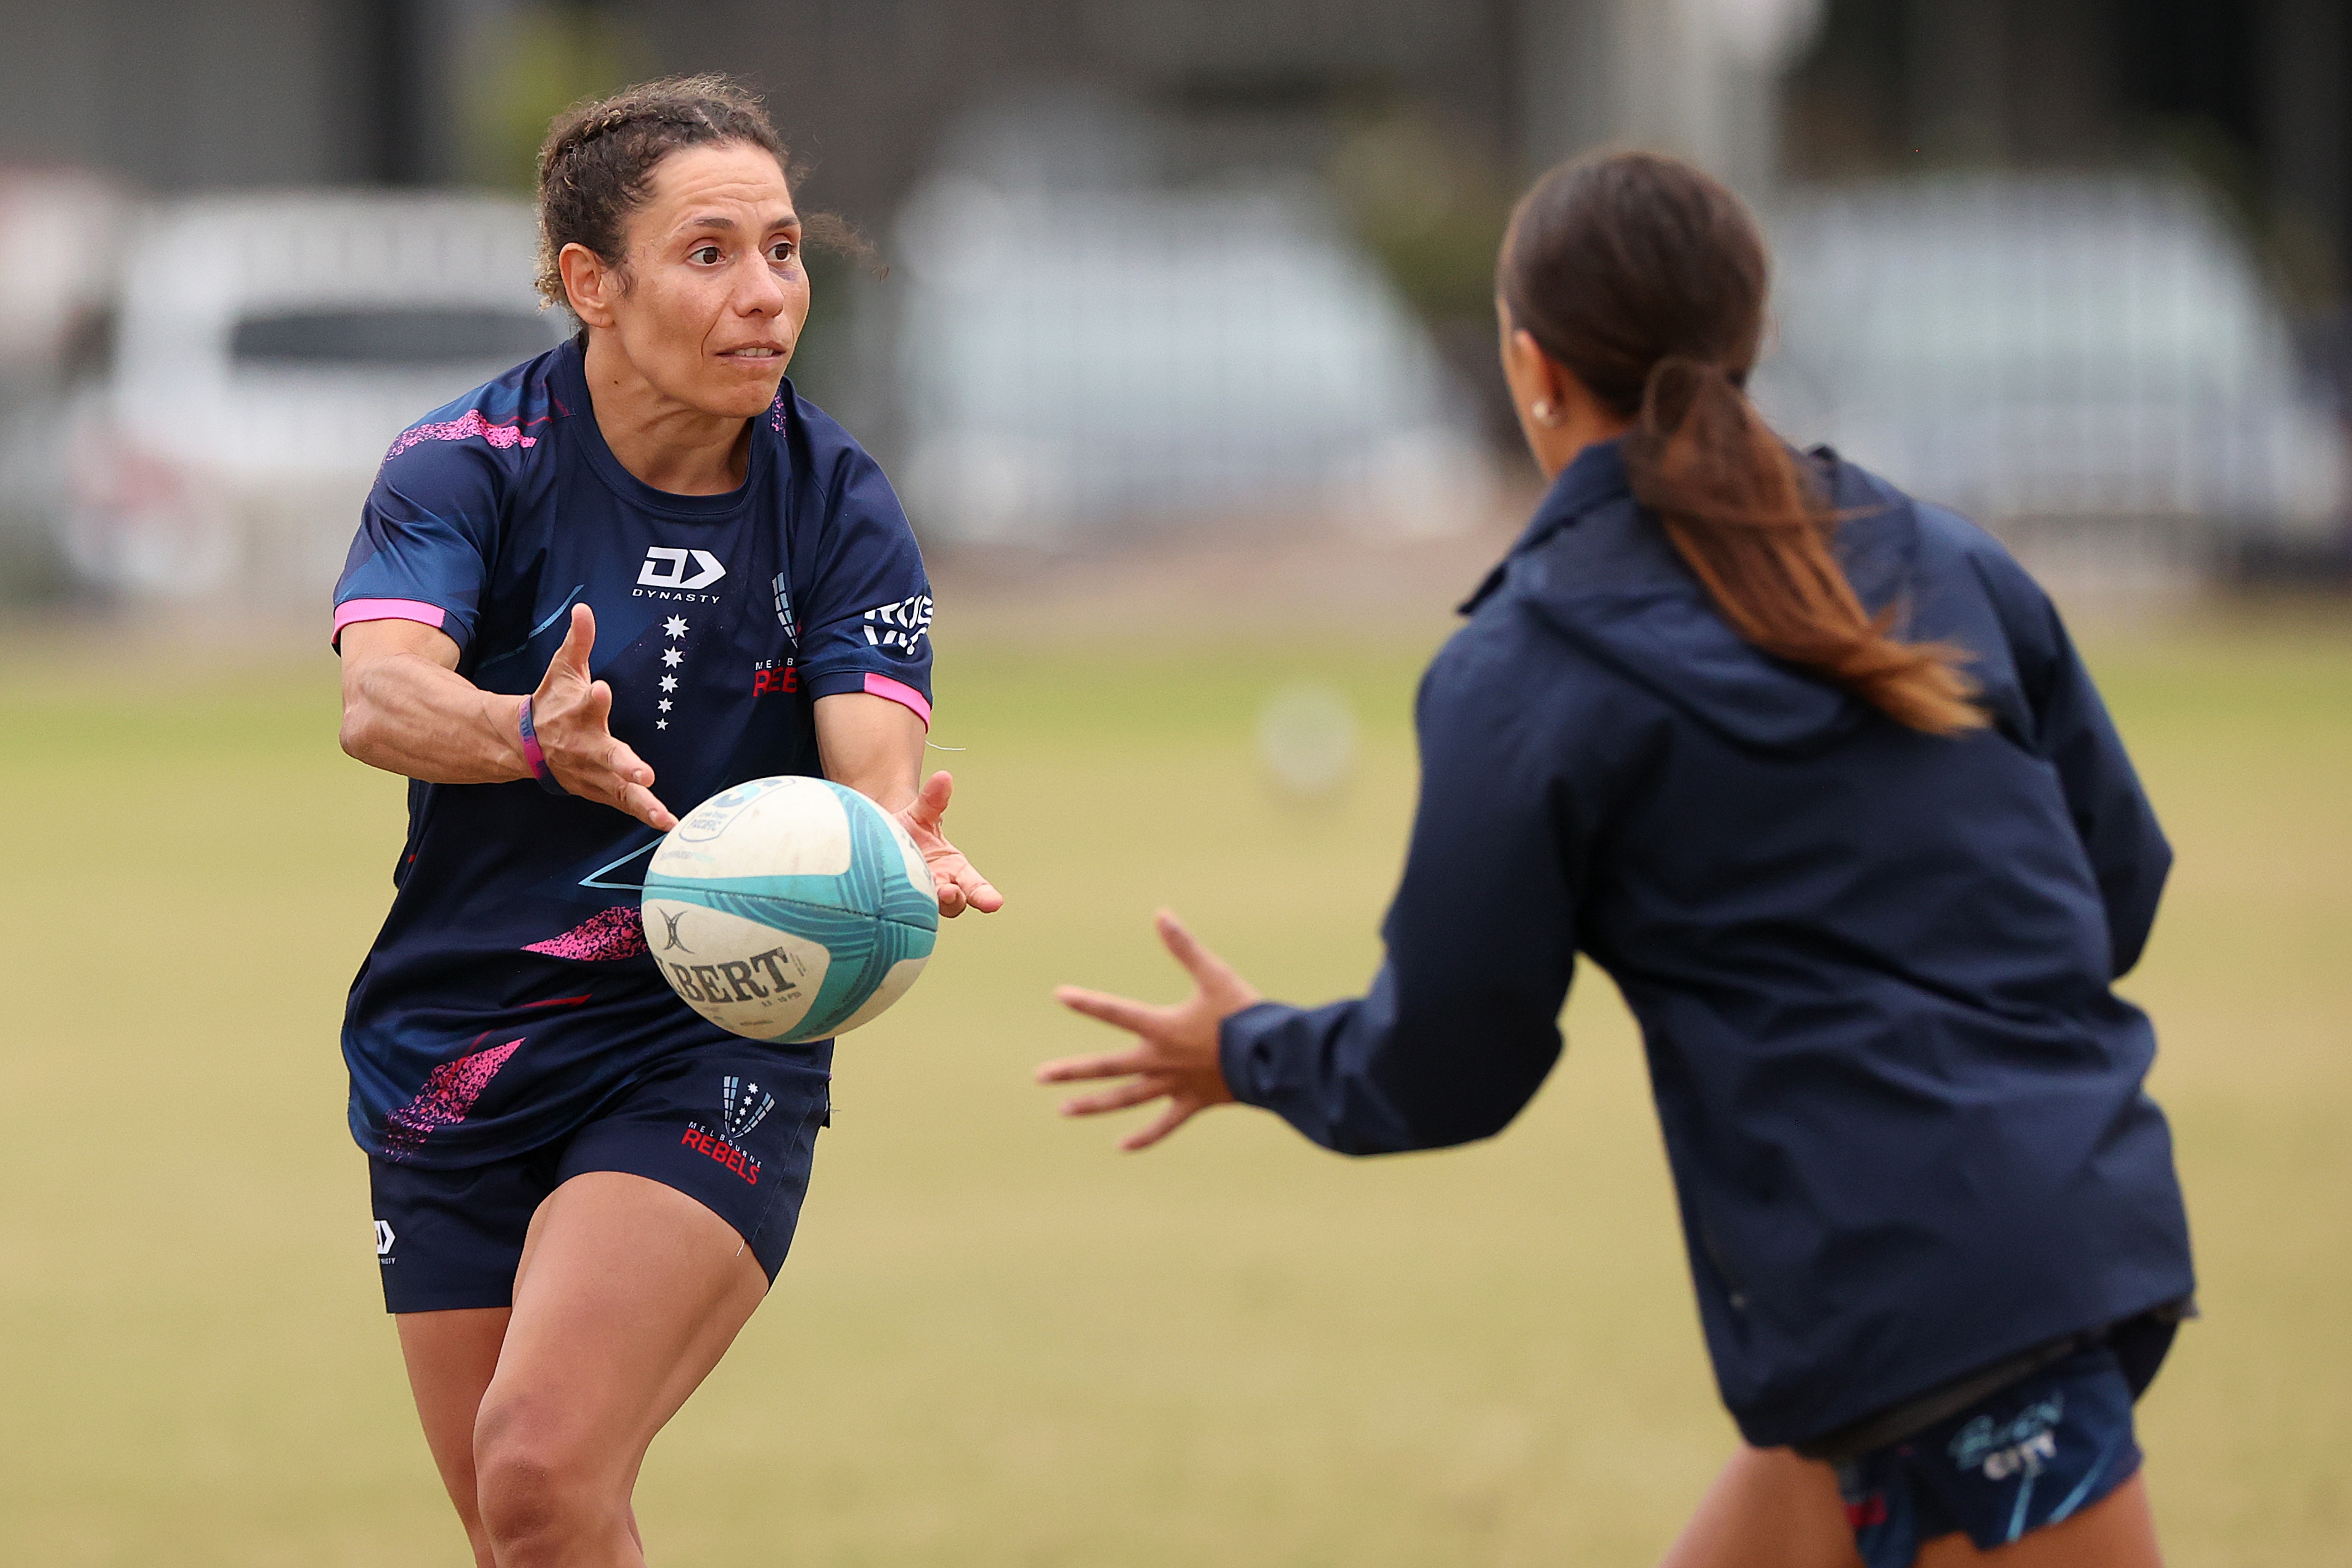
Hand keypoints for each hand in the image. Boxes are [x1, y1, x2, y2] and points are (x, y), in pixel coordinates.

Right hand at [528, 604, 675, 830]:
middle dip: (624, 764)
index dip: (593, 697)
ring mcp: (594, 773)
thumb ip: (578, 642)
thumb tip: (584, 608)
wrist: (525, 745)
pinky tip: (669, 825)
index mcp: (577, 714)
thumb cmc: (552, 702)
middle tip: (644, 772)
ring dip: (642, 802)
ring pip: (619, 789)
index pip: (585, 703)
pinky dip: (646, 815)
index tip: (601, 689)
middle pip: (606, 755)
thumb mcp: (563, 670)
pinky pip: (626, 804)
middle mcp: (586, 746)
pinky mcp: (601, 789)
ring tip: (664, 815)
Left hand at [898, 770, 1003, 916]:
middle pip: (953, 903)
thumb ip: (933, 800)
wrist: (876, 840)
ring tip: (920, 894)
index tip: (994, 903)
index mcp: (953, 869)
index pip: (974, 886)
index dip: (984, 895)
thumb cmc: (906, 830)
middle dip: (954, 900)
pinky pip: (897, 910)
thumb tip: (943, 777)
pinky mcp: (893, 903)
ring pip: (926, 909)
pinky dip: (895, 906)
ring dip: (927, 904)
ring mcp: (916, 898)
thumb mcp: (921, 814)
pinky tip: (885, 897)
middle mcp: (938, 887)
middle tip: (949, 892)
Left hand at [1038, 911, 1258, 1149]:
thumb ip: (1184, 947)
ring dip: (1094, 1106)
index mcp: (1162, 1028)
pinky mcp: (1194, 1103)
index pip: (1115, 1013)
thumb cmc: (1243, 1013)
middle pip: (1108, 1068)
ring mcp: (1175, 1085)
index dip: (1087, 1003)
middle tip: (1040, 1077)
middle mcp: (1161, 1060)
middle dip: (1072, 1072)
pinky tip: (1123, 1146)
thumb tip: (1160, 914)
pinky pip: (1165, 1124)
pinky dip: (1145, 1136)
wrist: (1273, 1057)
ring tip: (1063, 1111)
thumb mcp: (1214, 975)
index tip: (1060, 996)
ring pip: (1126, 1099)